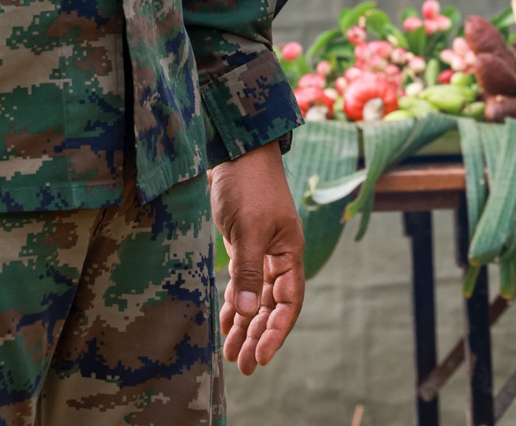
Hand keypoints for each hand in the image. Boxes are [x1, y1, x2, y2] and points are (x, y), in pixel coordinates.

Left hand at [211, 140, 304, 373]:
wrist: (235, 150)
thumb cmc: (247, 185)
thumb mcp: (248, 229)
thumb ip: (249, 272)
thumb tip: (251, 313)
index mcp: (290, 251)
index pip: (290, 301)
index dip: (277, 331)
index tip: (261, 356)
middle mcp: (278, 255)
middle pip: (273, 305)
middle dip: (258, 335)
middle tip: (242, 364)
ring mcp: (260, 250)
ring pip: (256, 298)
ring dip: (245, 325)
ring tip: (231, 353)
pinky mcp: (242, 245)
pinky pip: (242, 283)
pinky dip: (235, 303)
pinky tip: (225, 323)